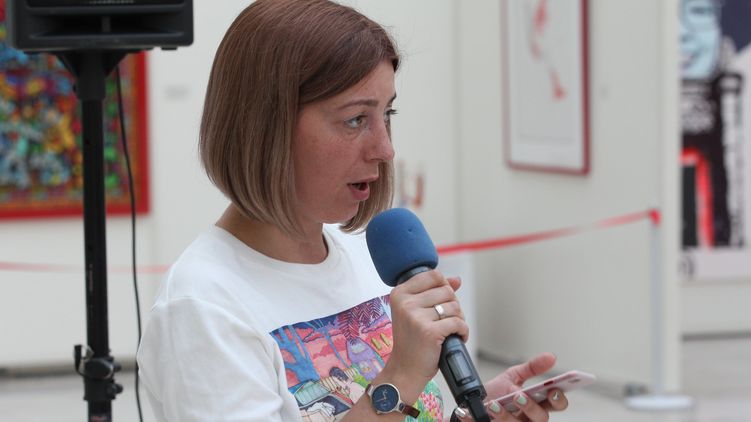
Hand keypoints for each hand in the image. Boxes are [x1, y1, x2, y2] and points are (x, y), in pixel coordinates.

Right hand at [382, 271, 467, 400]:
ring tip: (450, 330)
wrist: (404, 370)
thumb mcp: (415, 312)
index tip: (441, 302)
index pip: (433, 275)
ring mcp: (416, 317)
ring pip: (454, 306)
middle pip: (447, 290)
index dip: (444, 286)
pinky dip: (463, 331)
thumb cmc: (412, 340)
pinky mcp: (429, 332)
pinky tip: (456, 337)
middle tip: (445, 321)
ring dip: (459, 319)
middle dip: (453, 305)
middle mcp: (405, 303)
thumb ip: (434, 292)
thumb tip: (456, 279)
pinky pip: (458, 323)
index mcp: (399, 293)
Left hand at [482, 353, 568, 420]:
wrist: (474, 402)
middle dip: (532, 407)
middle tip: (520, 396)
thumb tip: (551, 357)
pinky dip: (495, 417)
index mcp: (538, 403)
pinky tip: (488, 407)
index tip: (553, 389)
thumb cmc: (498, 392)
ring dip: (508, 415)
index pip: (556, 404)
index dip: (558, 398)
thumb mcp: (514, 376)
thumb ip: (532, 367)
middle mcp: (530, 417)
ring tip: (498, 402)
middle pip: (542, 418)